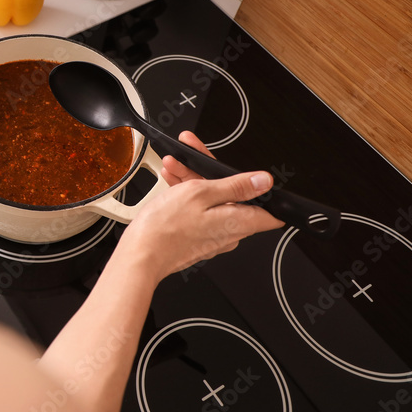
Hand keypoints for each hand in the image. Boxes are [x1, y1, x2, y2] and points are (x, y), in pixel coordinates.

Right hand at [118, 131, 283, 284]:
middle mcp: (230, 234)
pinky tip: (173, 183)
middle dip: (213, 175)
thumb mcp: (201, 193)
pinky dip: (188, 197)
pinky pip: (200, 213)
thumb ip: (235, 186)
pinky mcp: (197, 240)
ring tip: (174, 166)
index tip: (252, 177)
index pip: (270, 211)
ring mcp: (213, 238)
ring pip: (212, 203)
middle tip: (191, 158)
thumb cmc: (166, 227)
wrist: (141, 254)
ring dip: (195, 181)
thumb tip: (264, 182)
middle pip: (233, 198)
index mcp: (239, 222)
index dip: (264, 191)